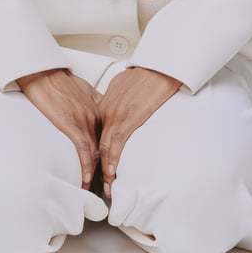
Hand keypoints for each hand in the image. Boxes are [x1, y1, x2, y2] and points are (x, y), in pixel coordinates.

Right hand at [16, 68, 100, 187]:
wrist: (44, 73)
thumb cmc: (59, 80)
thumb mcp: (82, 89)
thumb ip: (91, 101)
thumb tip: (94, 110)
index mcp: (98, 108)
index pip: (109, 136)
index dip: (112, 154)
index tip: (111, 168)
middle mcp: (95, 116)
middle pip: (105, 147)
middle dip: (108, 168)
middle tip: (108, 185)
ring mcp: (84, 120)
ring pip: (97, 151)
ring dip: (98, 173)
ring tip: (99, 190)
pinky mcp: (71, 125)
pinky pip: (82, 149)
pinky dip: (85, 166)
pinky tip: (85, 179)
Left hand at [95, 66, 182, 197]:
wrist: (156, 67)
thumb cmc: (143, 74)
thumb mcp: (121, 86)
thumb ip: (115, 100)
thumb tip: (116, 109)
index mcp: (105, 104)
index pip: (96, 132)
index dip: (95, 151)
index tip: (94, 165)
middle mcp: (107, 110)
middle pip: (98, 142)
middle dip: (97, 165)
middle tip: (97, 182)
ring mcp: (117, 115)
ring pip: (105, 146)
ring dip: (104, 168)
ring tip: (106, 185)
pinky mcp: (129, 118)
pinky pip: (117, 142)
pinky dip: (113, 158)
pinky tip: (112, 172)